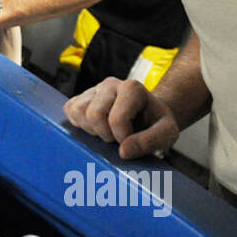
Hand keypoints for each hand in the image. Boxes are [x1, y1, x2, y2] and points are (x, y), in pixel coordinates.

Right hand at [63, 77, 179, 158]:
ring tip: (107, 132)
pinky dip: (79, 124)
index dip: (122, 137)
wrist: (150, 115)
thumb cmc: (157, 123)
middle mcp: (110, 84)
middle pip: (93, 114)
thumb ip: (150, 141)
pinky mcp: (82, 96)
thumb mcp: (167, 133)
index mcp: (132, 88)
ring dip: (91, 129)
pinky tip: (96, 128)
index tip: (133, 140)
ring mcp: (94, 89)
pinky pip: (69, 110)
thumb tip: (123, 152)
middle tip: (118, 137)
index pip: (116, 119)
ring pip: (78, 111)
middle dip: (105, 134)